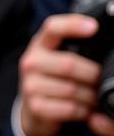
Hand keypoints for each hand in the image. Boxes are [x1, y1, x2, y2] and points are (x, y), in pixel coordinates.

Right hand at [18, 13, 113, 135]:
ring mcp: (30, 86)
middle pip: (69, 64)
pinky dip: (83, 110)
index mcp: (40, 45)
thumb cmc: (55, 78)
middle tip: (102, 78)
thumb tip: (107, 33)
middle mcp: (31, 63)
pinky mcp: (34, 107)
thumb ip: (78, 46)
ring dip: (90, 95)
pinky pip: (68, 108)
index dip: (72, 25)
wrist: (34, 109)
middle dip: (93, 73)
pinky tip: (86, 109)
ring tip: (96, 96)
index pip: (52, 28)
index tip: (93, 27)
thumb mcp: (60, 57)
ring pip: (71, 89)